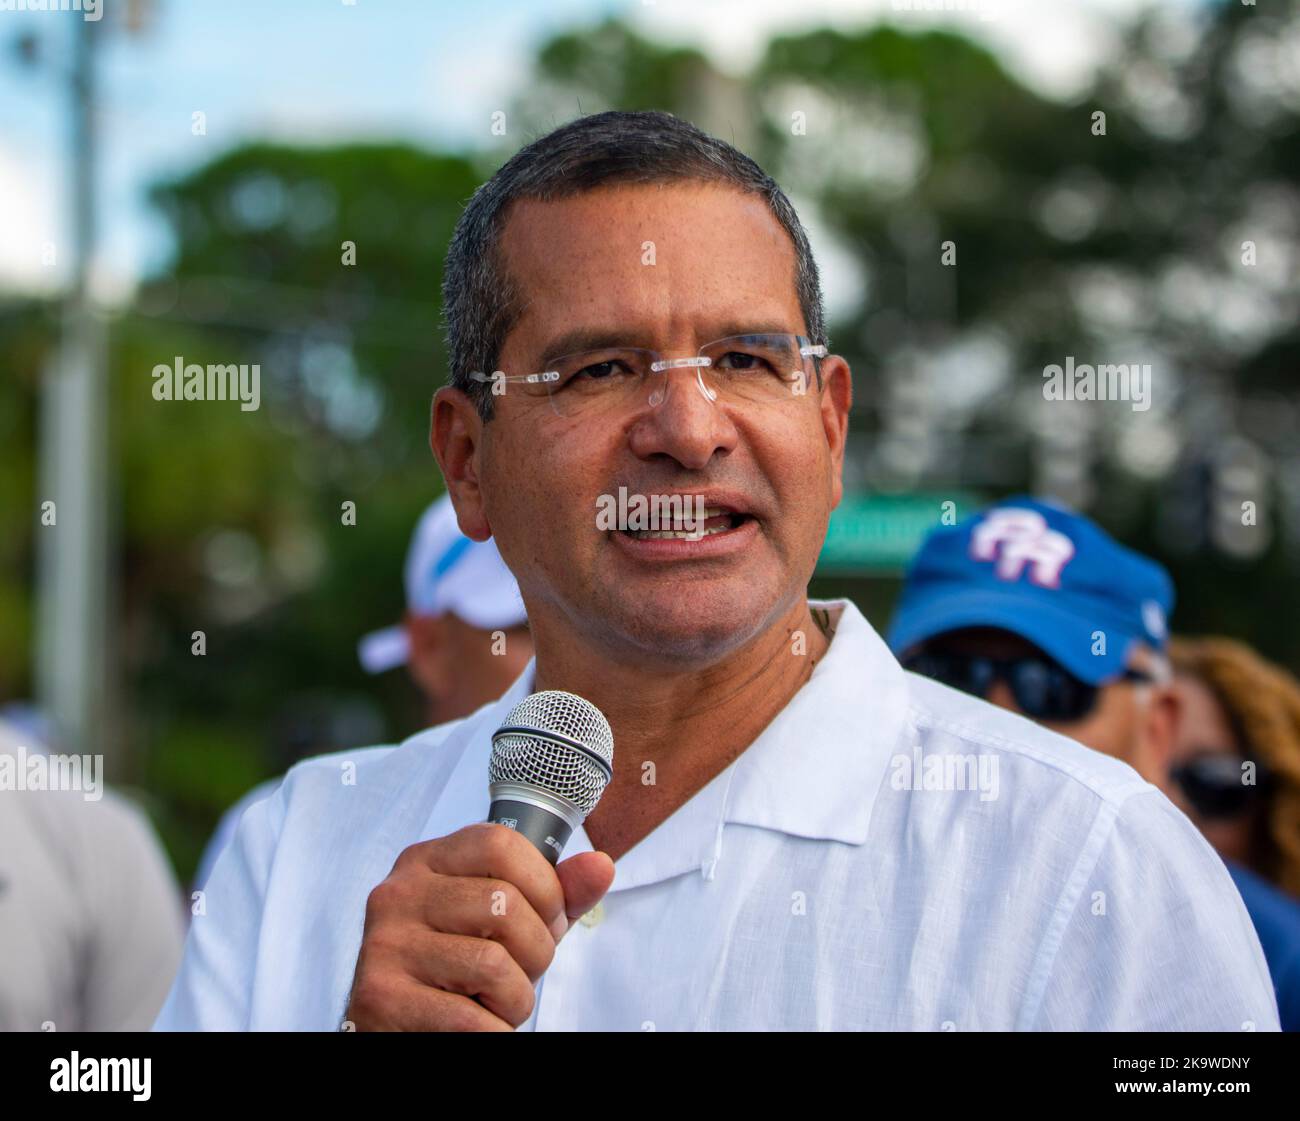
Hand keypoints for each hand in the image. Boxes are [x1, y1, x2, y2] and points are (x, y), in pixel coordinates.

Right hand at [344, 822, 614, 1030]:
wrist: (402, 1028)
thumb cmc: (461, 971)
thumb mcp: (509, 924)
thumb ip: (554, 894)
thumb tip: (600, 865)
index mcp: (426, 862)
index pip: (500, 844)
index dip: (544, 885)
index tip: (548, 919)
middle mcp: (398, 894)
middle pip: (503, 904)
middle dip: (536, 951)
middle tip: (522, 972)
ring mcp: (383, 944)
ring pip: (492, 964)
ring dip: (515, 998)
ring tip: (496, 1002)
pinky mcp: (379, 998)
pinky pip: (469, 1019)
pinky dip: (493, 1031)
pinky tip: (478, 1024)